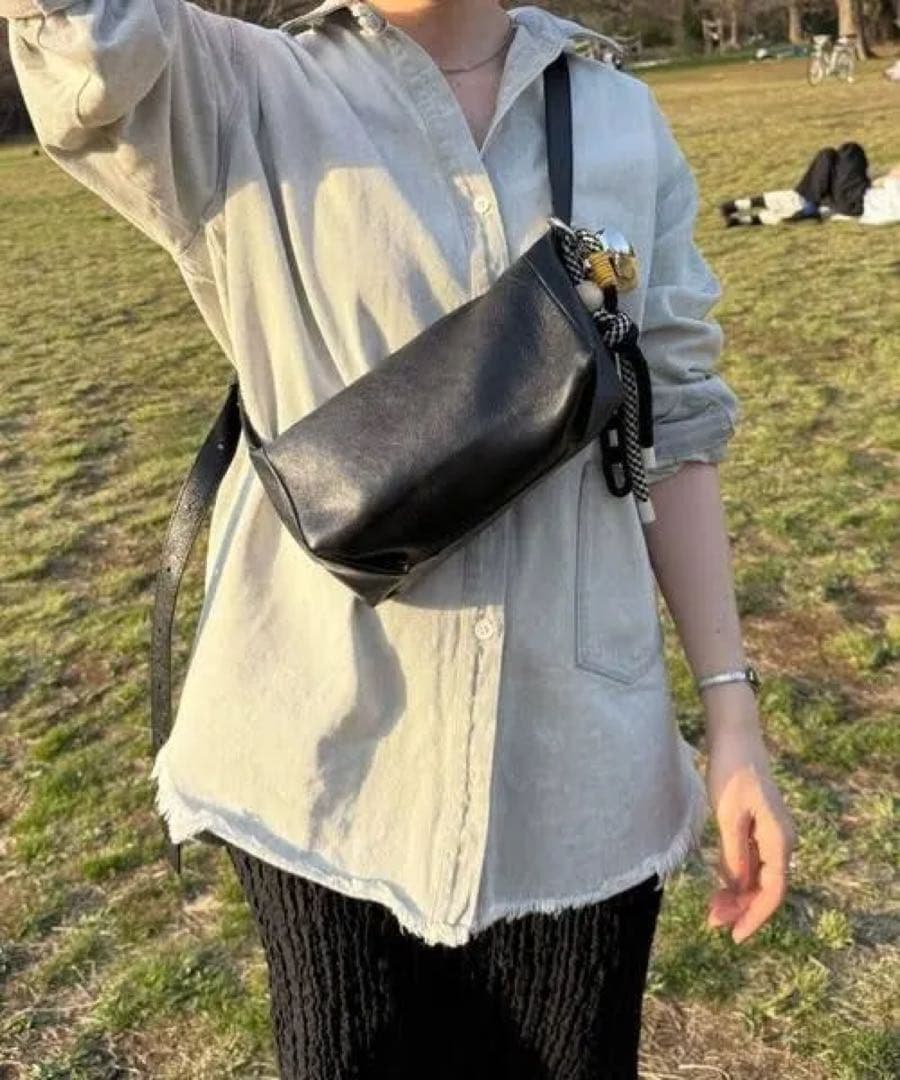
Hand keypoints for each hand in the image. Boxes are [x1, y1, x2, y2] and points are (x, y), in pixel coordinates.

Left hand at [703, 689, 797, 944]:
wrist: (735, 736)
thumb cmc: (731, 770)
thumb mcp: (728, 814)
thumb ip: (733, 853)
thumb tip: (737, 887)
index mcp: (779, 839)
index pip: (773, 891)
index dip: (755, 916)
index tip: (733, 934)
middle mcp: (782, 841)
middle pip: (766, 887)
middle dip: (742, 909)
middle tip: (712, 923)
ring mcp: (772, 834)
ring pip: (758, 876)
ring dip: (738, 895)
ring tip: (712, 910)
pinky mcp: (759, 827)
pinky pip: (752, 862)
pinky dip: (737, 877)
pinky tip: (719, 886)